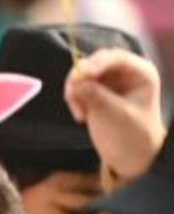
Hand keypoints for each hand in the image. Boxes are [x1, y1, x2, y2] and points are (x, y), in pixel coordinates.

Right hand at [66, 49, 165, 182]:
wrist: (130, 155)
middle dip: (82, 76)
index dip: (99, 63)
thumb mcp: (117, 116)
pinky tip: (80, 116)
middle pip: (97, 61)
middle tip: (71, 94)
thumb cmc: (132, 135)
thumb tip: (77, 83)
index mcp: (141, 73)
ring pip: (83, 73)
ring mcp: (109, 81)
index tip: (82, 76)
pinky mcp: (94, 91)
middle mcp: (125, 73)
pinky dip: (74, 98)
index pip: (118, 58)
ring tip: (78, 113)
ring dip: (74, 90)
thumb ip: (97, 97)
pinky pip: (77, 86)